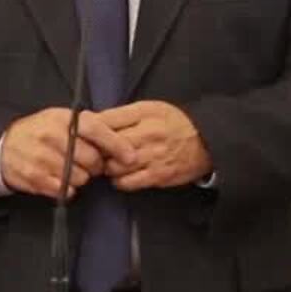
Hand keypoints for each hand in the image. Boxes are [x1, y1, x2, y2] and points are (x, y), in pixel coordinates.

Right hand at [0, 108, 133, 198]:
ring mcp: (42, 158)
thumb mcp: (61, 119)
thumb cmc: (40, 131)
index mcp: (61, 118)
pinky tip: (60, 179)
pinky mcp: (35, 178)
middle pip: (92, 159)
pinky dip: (67, 189)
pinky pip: (65, 190)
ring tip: (70, 169)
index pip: (96, 129)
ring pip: (80, 178)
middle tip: (90, 163)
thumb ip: (88, 126)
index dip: (116, 144)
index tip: (130, 156)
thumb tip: (122, 140)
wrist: (4, 145)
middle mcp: (52, 136)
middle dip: (96, 165)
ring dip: (81, 178)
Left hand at [96, 101, 211, 190]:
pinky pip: (127, 182)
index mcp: (144, 113)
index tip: (84, 133)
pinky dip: (119, 181)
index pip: (107, 120)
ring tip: (109, 164)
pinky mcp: (158, 175)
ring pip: (114, 166)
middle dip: (97, 150)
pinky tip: (122, 175)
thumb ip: (122, 114)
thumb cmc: (174, 123)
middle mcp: (148, 134)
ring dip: (107, 167)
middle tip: (94, 152)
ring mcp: (153, 156)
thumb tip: (92, 119)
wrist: (206, 141)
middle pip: (107, 145)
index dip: (90, 129)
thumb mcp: (150, 109)